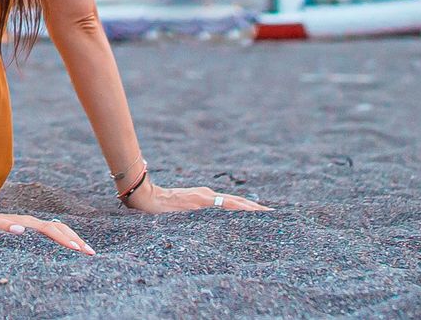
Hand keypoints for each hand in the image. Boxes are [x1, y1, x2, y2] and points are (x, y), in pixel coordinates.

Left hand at [0, 203, 95, 254]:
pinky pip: (51, 233)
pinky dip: (64, 238)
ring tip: (86, 250)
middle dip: (75, 239)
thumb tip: (20, 229)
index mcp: (25, 223)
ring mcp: (31, 225)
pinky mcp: (29, 229)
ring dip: (72, 238)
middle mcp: (31, 223)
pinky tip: (70, 246)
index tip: (77, 248)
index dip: (64, 239)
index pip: (50, 230)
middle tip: (91, 253)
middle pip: (59, 228)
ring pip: (57, 229)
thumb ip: (3, 226)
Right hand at [124, 180, 269, 213]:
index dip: (249, 207)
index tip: (264, 214)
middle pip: (238, 201)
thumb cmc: (161, 207)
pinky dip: (239, 208)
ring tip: (269, 214)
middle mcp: (207, 195)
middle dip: (257, 209)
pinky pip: (223, 205)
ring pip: (234, 202)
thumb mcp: (182, 211)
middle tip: (275, 214)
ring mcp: (204, 198)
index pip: (232, 203)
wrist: (145, 197)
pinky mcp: (199, 201)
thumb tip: (208, 225)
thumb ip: (195, 214)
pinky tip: (249, 212)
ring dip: (252, 208)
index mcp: (204, 197)